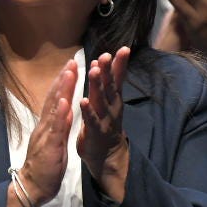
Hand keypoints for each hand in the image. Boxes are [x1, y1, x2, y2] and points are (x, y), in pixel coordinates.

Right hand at [16, 61, 77, 206]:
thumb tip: (67, 108)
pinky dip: (60, 114)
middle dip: (63, 80)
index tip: (70, 67)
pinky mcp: (50, 146)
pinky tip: (65, 103)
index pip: (55, 100)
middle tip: (71, 62)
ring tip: (69, 73)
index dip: (62, 83)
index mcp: (47, 126)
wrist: (32, 187)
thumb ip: (60, 125)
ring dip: (62, 90)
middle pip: (53, 99)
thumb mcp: (54, 142)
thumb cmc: (44, 166)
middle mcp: (45, 126)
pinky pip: (56, 129)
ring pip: (54, 109)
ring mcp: (46, 135)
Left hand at [77, 48, 131, 201]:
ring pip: (101, 100)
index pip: (117, 79)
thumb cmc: (104, 126)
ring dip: (98, 85)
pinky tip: (83, 100)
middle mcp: (112, 108)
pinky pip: (91, 120)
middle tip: (107, 55)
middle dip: (109, 70)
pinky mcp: (95, 133)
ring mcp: (105, 120)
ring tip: (95, 71)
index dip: (120, 65)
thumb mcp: (108, 103)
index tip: (124, 49)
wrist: (107, 157)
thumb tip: (102, 64)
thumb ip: (106, 85)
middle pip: (111, 86)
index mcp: (113, 100)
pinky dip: (87, 110)